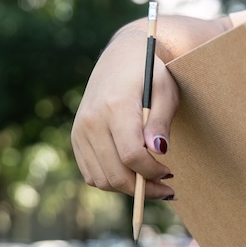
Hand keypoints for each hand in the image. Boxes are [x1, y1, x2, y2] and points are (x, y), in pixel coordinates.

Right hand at [71, 21, 177, 199]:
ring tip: (151, 183)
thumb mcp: (165, 91)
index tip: (170, 174)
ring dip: (128, 189)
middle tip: (166, 189)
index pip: (131, 155)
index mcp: (114, 107)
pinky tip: (132, 175)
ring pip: (102, 180)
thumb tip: (159, 151)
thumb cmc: (150, 74)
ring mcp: (79, 131)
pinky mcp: (76, 138)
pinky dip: (112, 181)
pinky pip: (92, 174)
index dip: (152, 172)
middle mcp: (91, 121)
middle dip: (144, 188)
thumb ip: (160, 122)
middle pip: (115, 173)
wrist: (121, 57)